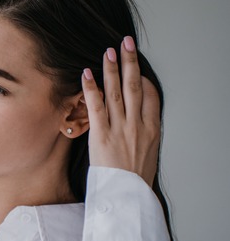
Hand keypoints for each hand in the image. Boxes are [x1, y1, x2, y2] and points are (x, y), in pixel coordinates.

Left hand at [81, 36, 160, 185]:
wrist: (128, 197)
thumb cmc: (134, 180)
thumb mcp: (147, 155)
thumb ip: (143, 136)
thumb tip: (135, 124)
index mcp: (152, 130)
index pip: (151, 96)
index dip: (143, 78)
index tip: (137, 68)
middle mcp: (138, 126)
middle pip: (134, 87)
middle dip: (130, 62)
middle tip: (126, 43)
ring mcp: (120, 129)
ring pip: (116, 92)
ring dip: (111, 69)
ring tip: (108, 51)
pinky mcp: (102, 136)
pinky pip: (96, 108)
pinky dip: (91, 89)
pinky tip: (87, 74)